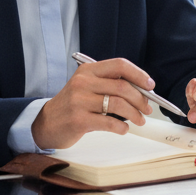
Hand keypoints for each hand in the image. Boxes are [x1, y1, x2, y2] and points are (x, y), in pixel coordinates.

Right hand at [31, 58, 154, 149]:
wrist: (46, 124)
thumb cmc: (72, 105)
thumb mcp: (87, 87)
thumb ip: (110, 85)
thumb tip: (143, 91)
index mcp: (88, 70)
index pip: (120, 65)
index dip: (139, 74)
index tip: (150, 86)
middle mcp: (83, 82)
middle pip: (122, 86)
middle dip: (140, 99)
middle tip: (147, 109)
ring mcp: (79, 101)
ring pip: (118, 104)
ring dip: (134, 114)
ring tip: (139, 120)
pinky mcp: (79, 119)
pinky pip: (109, 122)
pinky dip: (122, 127)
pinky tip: (123, 129)